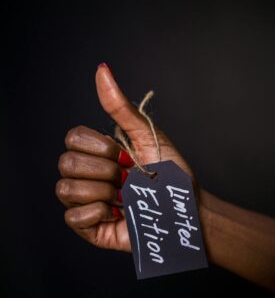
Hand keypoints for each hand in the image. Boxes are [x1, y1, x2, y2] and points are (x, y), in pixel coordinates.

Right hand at [56, 63, 195, 251]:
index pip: (72, 138)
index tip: (126, 155)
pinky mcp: (91, 228)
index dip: (100, 146)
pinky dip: (97, 213)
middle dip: (104, 170)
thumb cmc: (171, 174)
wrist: (185, 210)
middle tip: (128, 178)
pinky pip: (72, 218)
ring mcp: (87, 203)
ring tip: (125, 198)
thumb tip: (102, 69)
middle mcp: (88, 176)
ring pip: (65, 190)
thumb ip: (120, 107)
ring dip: (101, 192)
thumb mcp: (147, 136)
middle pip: (66, 163)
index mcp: (98, 153)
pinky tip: (117, 213)